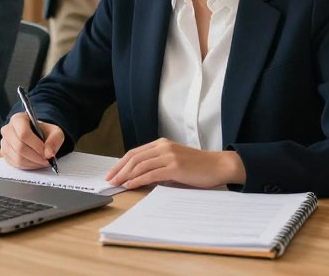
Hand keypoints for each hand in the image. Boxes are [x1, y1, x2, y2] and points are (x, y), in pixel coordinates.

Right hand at [0, 111, 64, 169]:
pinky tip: (35, 162)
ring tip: (42, 161)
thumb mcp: (55, 131)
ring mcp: (4, 142)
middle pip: (19, 147)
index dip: (35, 145)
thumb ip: (54, 140)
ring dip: (32, 163)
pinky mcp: (5, 153)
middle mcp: (8, 129)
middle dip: (35, 156)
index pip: (23, 133)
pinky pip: (15, 163)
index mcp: (18, 119)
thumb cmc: (43, 132)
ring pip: (17, 157)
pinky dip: (27, 166)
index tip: (45, 151)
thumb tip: (49, 153)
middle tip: (46, 159)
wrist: (37, 135)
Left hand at [105, 138, 245, 189]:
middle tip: (110, 179)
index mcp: (161, 144)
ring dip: (126, 175)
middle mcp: (163, 147)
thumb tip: (139, 176)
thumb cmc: (197, 166)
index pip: (135, 152)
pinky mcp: (175, 167)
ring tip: (117, 183)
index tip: (112, 172)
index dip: (121, 162)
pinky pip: (151, 174)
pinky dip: (138, 180)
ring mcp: (169, 156)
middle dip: (119, 169)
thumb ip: (159, 164)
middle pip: (134, 157)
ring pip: (140, 165)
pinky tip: (130, 185)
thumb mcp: (175, 161)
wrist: (218, 165)